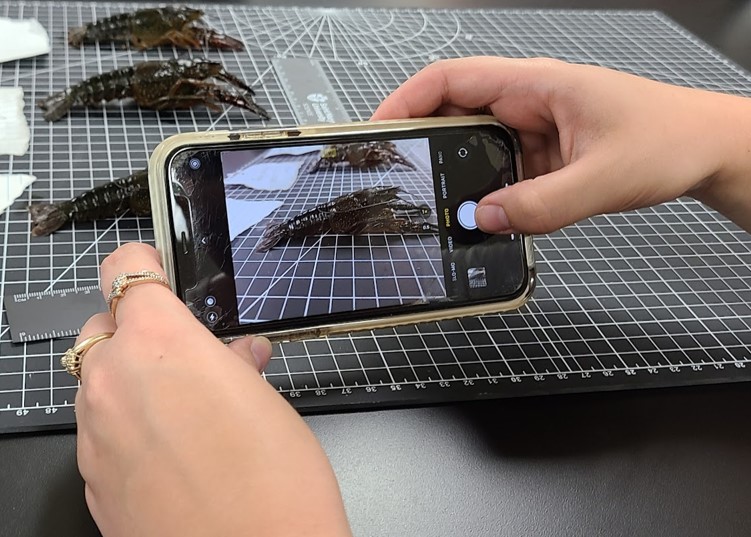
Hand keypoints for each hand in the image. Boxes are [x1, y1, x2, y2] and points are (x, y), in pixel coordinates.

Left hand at [74, 243, 350, 536]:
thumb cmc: (275, 488)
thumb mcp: (267, 402)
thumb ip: (235, 365)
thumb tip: (234, 358)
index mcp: (160, 346)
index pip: (125, 272)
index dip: (141, 266)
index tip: (152, 271)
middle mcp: (113, 385)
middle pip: (102, 330)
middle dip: (138, 335)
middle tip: (186, 359)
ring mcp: (95, 437)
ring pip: (98, 385)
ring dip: (132, 386)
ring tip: (187, 414)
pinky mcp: (93, 482)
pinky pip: (100, 435)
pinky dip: (126, 431)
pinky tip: (172, 455)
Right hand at [373, 57, 750, 232]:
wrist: (706, 150)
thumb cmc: (668, 139)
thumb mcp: (603, 177)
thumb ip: (541, 205)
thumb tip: (481, 219)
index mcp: (535, 85)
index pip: (450, 79)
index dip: (405, 100)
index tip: (378, 131)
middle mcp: (527, 102)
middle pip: (452, 113)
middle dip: (420, 143)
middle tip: (397, 179)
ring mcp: (533, 130)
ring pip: (472, 146)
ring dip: (452, 172)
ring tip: (431, 203)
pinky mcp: (542, 155)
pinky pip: (497, 169)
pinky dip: (481, 189)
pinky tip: (477, 212)